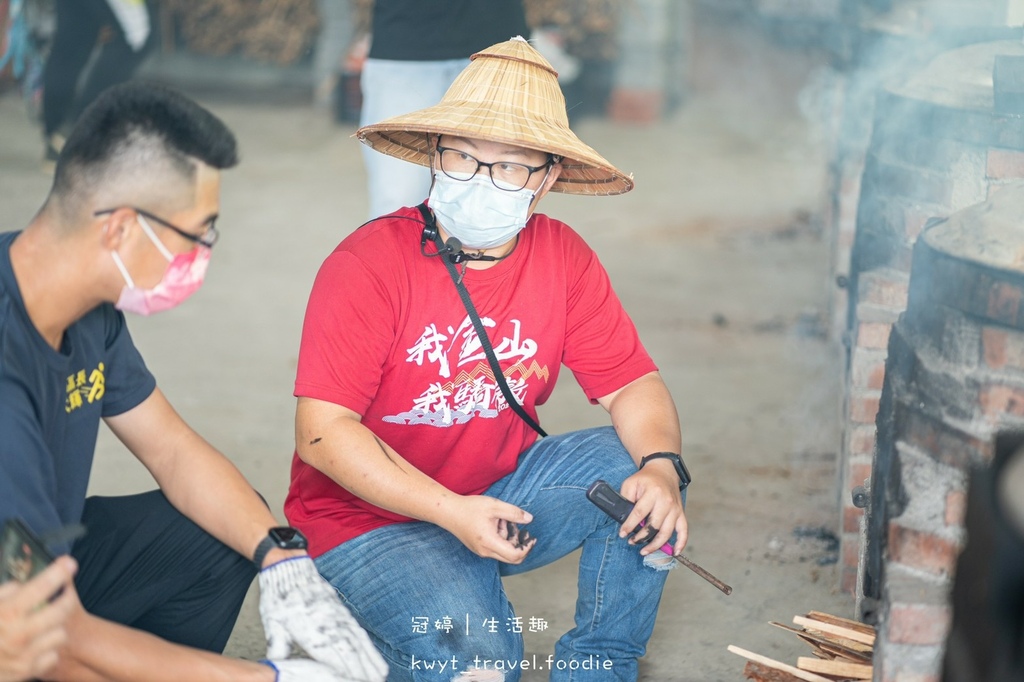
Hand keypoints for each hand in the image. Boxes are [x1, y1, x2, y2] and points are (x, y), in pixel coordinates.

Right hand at [0, 556, 76, 681]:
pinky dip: (47, 650)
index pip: (39, 588)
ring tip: (41, 625)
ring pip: (60, 633)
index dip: (58, 573)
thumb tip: (25, 584)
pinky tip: (35, 645)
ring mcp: (23, 655)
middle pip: (61, 610)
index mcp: (5, 614)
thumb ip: (6, 593)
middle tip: (64, 595)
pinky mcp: (27, 671)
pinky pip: (52, 655)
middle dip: (65, 599)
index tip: (69, 563)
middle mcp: (17, 635)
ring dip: (54, 627)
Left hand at [258, 557, 386, 681]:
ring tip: (380, 676)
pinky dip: (369, 646)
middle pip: (351, 653)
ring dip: (370, 661)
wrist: (292, 570)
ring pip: (359, 643)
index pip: (333, 657)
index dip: (346, 672)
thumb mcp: (272, 624)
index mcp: (312, 630)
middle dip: (363, 671)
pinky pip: (359, 632)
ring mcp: (339, 618)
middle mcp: (330, 624)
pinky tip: (373, 655)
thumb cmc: (279, 598)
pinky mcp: (343, 613)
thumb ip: (278, 647)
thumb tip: (276, 666)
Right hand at [442, 496, 535, 562]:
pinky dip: (502, 538)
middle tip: (525, 530)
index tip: (532, 537)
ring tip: (505, 520)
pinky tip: (499, 523)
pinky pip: (496, 548)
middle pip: (511, 558)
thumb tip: (530, 519)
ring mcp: (481, 551)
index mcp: (490, 542)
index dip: (527, 548)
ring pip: (504, 552)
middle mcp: (485, 551)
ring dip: (511, 539)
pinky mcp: (479, 548)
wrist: (448, 512)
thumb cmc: (470, 508)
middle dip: (521, 545)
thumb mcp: (494, 505)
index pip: (515, 556)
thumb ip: (514, 513)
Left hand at [619, 464, 687, 556]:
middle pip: (654, 526)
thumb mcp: (631, 483)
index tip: (622, 534)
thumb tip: (623, 519)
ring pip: (667, 532)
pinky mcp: (681, 514)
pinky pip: (684, 531)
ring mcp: (676, 509)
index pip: (639, 513)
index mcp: (653, 492)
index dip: (629, 526)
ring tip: (644, 551)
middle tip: (632, 542)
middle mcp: (667, 502)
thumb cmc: (645, 479)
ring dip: (655, 545)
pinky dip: (681, 543)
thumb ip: (626, 499)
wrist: (663, 471)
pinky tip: (675, 552)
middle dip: (641, 537)